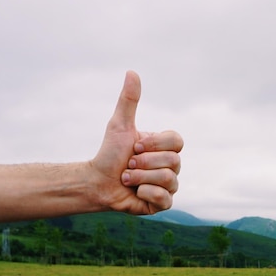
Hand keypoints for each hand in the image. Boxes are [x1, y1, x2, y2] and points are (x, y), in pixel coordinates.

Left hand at [90, 71, 182, 214]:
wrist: (97, 182)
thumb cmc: (109, 154)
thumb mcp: (119, 125)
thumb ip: (129, 101)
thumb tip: (132, 72)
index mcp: (165, 149)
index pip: (177, 141)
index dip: (155, 144)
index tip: (135, 146)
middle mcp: (170, 167)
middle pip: (174, 161)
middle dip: (144, 163)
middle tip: (128, 165)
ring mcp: (168, 186)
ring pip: (170, 180)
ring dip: (141, 178)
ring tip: (127, 179)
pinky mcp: (162, 204)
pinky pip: (165, 199)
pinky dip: (145, 194)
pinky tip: (135, 193)